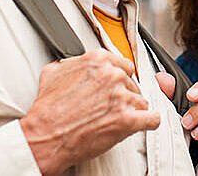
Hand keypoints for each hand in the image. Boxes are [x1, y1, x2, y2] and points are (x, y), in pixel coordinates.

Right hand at [21, 50, 160, 175]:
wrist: (45, 136)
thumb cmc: (47, 110)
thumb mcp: (54, 72)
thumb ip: (73, 62)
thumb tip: (79, 61)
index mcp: (97, 60)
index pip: (124, 65)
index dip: (119, 79)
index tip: (116, 87)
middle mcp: (112, 75)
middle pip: (133, 84)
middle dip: (124, 96)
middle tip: (108, 108)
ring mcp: (121, 97)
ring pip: (142, 101)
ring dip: (132, 111)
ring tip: (114, 119)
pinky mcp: (128, 120)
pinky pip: (152, 119)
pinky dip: (148, 123)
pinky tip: (141, 124)